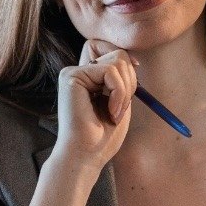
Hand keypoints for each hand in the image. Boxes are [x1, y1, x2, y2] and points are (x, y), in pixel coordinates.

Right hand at [53, 39, 137, 170]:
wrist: (85, 157)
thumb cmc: (102, 137)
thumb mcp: (119, 101)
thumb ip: (121, 80)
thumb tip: (133, 59)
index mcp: (88, 77)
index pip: (107, 48)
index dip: (124, 57)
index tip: (134, 75)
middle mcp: (78, 72)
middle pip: (118, 53)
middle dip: (130, 79)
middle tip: (122, 106)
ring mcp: (72, 72)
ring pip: (117, 60)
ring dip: (125, 89)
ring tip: (115, 112)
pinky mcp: (71, 76)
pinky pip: (109, 71)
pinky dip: (119, 92)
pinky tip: (111, 112)